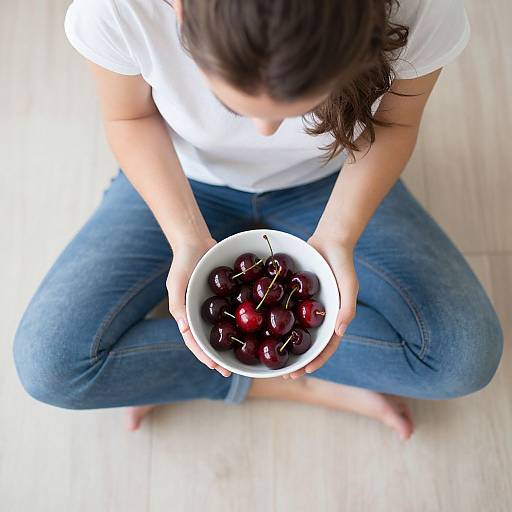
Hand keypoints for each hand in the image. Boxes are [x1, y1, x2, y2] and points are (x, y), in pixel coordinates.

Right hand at [167, 236, 231, 377]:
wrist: (196, 241)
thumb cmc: (183, 262)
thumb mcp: (176, 284)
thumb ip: (178, 306)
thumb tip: (186, 330)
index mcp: (188, 315)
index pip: (194, 341)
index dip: (204, 356)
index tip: (214, 367)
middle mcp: (202, 314)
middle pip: (211, 340)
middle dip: (219, 357)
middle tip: (230, 371)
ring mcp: (216, 307)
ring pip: (225, 329)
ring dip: (232, 344)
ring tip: (242, 357)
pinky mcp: (228, 296)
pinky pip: (236, 311)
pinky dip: (243, 322)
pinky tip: (255, 330)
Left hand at [284, 235, 358, 379]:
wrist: (329, 240)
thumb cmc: (342, 263)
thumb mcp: (349, 285)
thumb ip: (347, 308)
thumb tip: (340, 333)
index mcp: (333, 319)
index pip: (326, 346)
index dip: (316, 361)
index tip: (303, 371)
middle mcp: (317, 317)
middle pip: (307, 343)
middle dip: (296, 360)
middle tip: (283, 374)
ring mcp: (304, 308)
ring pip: (293, 330)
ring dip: (283, 345)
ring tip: (270, 358)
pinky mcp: (293, 296)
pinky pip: (283, 310)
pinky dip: (274, 320)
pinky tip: (261, 328)